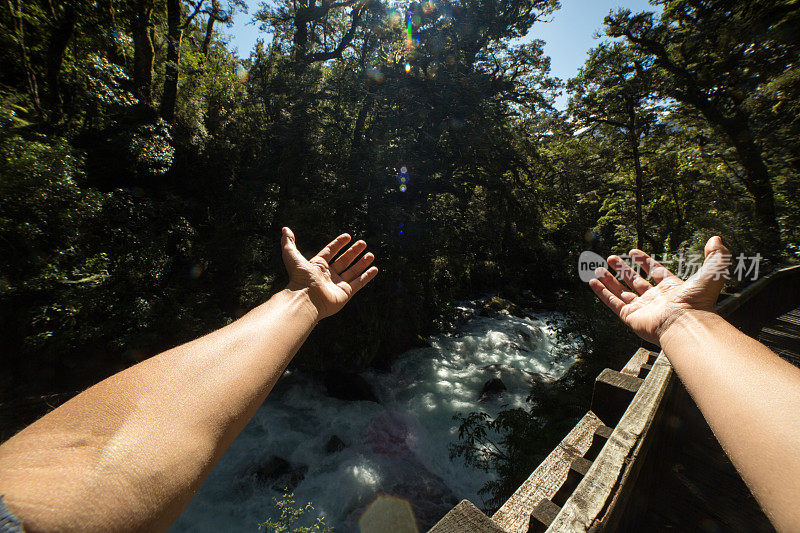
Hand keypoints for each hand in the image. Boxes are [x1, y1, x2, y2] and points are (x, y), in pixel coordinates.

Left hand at [281, 227, 378, 319]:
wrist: (306, 299)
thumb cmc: (299, 278)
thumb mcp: (292, 256)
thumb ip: (289, 242)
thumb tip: (285, 229)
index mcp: (317, 266)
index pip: (330, 251)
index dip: (338, 244)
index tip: (347, 236)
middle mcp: (328, 275)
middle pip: (343, 260)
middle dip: (353, 252)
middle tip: (363, 243)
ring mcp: (337, 284)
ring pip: (353, 271)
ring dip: (362, 262)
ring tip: (371, 254)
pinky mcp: (345, 293)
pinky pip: (359, 283)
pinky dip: (367, 276)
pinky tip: (374, 269)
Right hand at [589, 236, 730, 344]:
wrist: (686, 324)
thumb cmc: (699, 301)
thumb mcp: (713, 271)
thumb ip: (716, 255)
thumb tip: (716, 239)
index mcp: (672, 289)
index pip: (655, 272)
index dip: (644, 262)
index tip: (634, 252)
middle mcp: (655, 299)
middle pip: (635, 282)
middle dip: (623, 270)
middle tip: (612, 258)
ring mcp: (642, 309)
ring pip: (621, 292)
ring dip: (609, 280)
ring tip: (598, 269)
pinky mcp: (630, 317)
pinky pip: (613, 303)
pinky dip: (602, 293)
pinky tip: (592, 282)